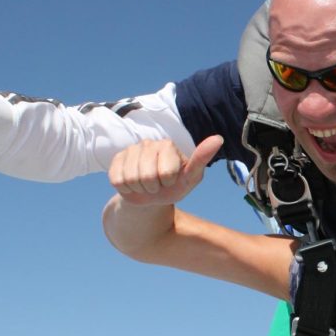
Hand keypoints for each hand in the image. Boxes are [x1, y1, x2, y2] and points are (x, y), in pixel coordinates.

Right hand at [108, 136, 223, 205]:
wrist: (150, 197)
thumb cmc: (174, 186)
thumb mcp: (191, 177)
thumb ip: (202, 158)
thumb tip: (218, 138)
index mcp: (168, 145)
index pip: (165, 173)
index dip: (168, 183)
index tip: (172, 180)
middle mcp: (149, 143)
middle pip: (146, 177)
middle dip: (153, 188)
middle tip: (157, 184)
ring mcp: (131, 150)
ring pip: (131, 179)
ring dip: (139, 189)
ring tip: (146, 184)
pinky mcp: (116, 159)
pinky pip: (117, 180)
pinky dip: (126, 189)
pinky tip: (132, 183)